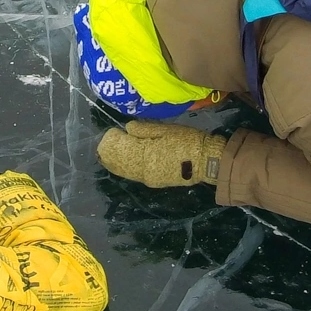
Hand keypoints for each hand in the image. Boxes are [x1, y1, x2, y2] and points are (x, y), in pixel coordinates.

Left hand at [97, 121, 223, 187]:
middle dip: (110, 155)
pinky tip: (122, 165)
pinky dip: (126, 169)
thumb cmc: (187, 141)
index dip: (113, 141)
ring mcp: (148, 178)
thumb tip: (128, 128)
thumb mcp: (165, 129)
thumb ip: (144, 129)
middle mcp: (143, 170)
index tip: (112, 132)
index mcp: (144, 155)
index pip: (121, 149)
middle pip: (120, 163)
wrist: (206, 161)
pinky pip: (134, 175)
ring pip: (125, 172)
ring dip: (116, 164)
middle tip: (104, 145)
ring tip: (107, 156)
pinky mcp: (155, 182)